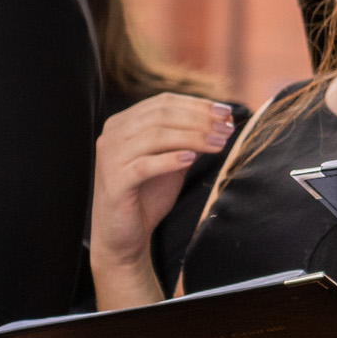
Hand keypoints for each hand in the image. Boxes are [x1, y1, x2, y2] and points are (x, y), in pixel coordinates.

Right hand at [91, 96, 236, 281]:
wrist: (124, 234)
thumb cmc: (148, 194)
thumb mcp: (173, 161)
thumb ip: (189, 140)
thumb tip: (220, 122)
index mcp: (123, 123)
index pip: (163, 103)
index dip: (197, 105)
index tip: (226, 112)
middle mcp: (112, 135)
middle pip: (161, 116)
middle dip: (199, 120)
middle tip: (226, 129)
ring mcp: (110, 157)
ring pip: (155, 136)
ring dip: (192, 137)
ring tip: (219, 144)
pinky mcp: (114, 181)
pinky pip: (144, 165)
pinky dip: (170, 159)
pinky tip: (192, 159)